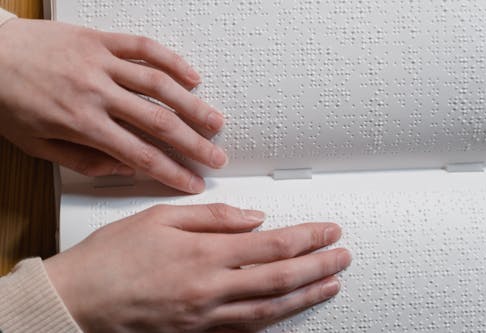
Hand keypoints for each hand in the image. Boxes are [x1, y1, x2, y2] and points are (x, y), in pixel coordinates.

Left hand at [0, 19, 226, 192]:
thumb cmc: (7, 100)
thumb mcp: (38, 145)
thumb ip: (85, 161)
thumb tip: (126, 167)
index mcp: (81, 123)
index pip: (140, 155)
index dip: (171, 173)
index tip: (192, 182)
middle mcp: (97, 93)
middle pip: (158, 122)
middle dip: (193, 144)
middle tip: (216, 158)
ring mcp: (101, 62)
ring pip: (159, 85)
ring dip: (193, 106)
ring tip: (216, 122)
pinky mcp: (100, 39)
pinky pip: (144, 47)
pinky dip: (172, 61)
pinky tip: (192, 76)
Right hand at [44, 204, 351, 332]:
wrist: (79, 301)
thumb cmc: (113, 256)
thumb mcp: (160, 218)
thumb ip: (212, 217)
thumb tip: (254, 218)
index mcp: (203, 255)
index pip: (271, 245)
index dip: (307, 238)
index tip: (328, 231)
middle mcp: (210, 289)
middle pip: (280, 279)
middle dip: (318, 266)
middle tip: (343, 256)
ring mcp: (206, 317)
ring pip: (270, 309)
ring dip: (306, 296)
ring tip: (331, 284)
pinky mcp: (198, 332)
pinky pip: (246, 328)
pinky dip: (274, 318)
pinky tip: (290, 310)